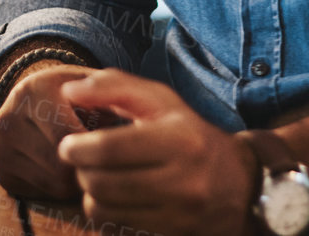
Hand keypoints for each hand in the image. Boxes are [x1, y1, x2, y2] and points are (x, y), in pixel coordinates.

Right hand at [0, 62, 101, 199]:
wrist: (36, 97)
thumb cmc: (74, 93)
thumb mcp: (92, 82)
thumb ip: (110, 92)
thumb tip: (117, 122)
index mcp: (32, 91)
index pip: (66, 138)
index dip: (96, 147)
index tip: (113, 144)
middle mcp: (8, 119)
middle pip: (60, 166)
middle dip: (87, 165)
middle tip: (102, 156)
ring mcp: (1, 149)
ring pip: (54, 184)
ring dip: (76, 178)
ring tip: (84, 158)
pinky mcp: (2, 172)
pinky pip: (41, 193)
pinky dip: (59, 186)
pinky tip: (65, 166)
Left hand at [57, 70, 257, 235]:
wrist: (240, 183)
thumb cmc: (191, 134)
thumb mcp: (162, 101)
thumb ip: (115, 87)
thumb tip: (69, 91)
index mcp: (179, 139)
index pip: (110, 148)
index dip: (78, 148)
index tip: (68, 145)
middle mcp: (182, 180)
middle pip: (101, 182)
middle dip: (81, 171)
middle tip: (83, 161)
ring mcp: (177, 214)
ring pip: (103, 209)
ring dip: (90, 193)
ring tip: (99, 178)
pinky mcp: (171, 233)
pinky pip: (115, 226)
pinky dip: (105, 212)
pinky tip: (114, 198)